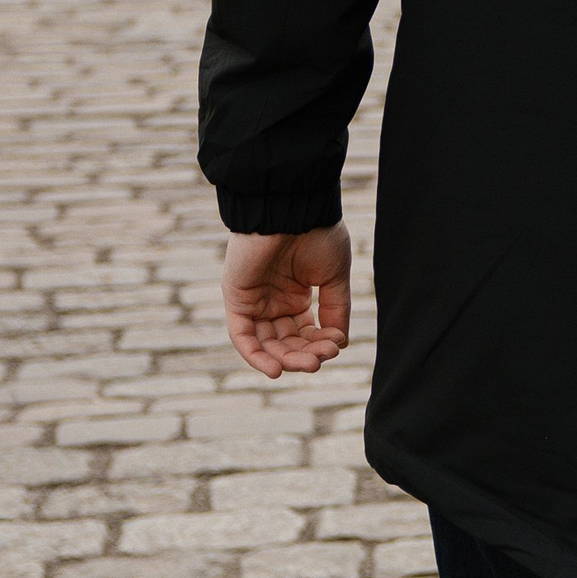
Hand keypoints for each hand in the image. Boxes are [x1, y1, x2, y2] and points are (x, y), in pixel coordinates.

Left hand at [223, 226, 351, 378]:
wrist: (292, 208)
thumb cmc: (316, 233)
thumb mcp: (333, 275)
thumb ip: (336, 308)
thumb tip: (339, 343)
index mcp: (295, 295)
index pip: (305, 332)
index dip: (321, 344)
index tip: (338, 344)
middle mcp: (272, 301)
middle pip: (287, 343)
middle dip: (305, 355)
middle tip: (323, 358)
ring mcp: (253, 301)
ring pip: (267, 344)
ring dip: (286, 360)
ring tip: (309, 364)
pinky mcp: (236, 300)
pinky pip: (242, 337)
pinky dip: (257, 356)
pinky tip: (276, 369)